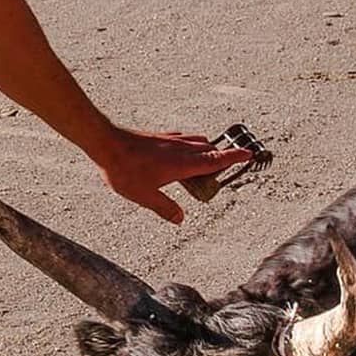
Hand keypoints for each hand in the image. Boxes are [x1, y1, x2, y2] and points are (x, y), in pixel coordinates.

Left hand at [96, 127, 253, 223]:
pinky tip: (183, 150)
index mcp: (182, 164)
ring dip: (208, 150)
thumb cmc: (125, 170)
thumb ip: (165, 208)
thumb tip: (180, 218)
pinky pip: (184, 139)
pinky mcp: (160, 136)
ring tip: (208, 161)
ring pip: (198, 142)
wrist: (106, 143)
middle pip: (210, 150)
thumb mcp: (145, 196)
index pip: (215, 160)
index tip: (249, 155)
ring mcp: (171, 140)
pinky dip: (192, 144)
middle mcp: (180, 149)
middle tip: (228, 168)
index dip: (234, 158)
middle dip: (222, 157)